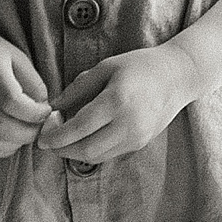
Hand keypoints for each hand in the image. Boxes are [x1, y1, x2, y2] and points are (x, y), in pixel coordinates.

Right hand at [0, 28, 51, 157]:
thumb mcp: (17, 56)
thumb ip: (32, 80)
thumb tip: (44, 106)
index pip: (11, 101)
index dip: (34, 112)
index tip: (47, 110)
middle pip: (1, 125)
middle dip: (28, 132)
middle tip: (43, 125)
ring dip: (16, 142)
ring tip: (30, 131)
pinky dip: (2, 149)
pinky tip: (15, 139)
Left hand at [37, 43, 198, 163]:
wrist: (179, 75)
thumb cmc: (141, 66)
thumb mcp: (107, 67)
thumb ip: (78, 88)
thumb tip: (53, 107)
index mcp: (117, 100)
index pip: (78, 128)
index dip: (56, 136)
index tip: (42, 136)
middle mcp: (128, 123)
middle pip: (85, 150)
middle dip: (62, 149)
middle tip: (51, 139)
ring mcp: (136, 136)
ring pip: (96, 156)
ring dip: (75, 152)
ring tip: (67, 137)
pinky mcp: (140, 143)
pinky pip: (109, 153)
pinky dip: (92, 149)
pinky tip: (87, 136)